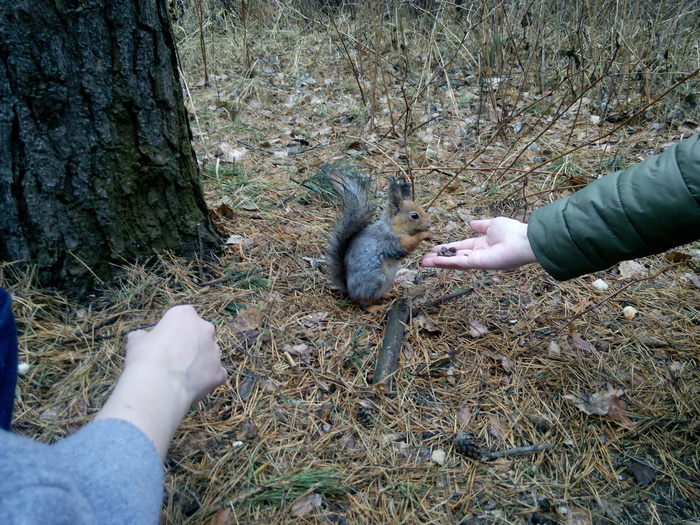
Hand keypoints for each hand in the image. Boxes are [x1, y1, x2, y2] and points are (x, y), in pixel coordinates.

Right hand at [95, 305, 226, 458]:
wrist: (158, 387)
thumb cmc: (145, 359)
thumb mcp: (136, 341)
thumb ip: (142, 336)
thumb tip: (139, 337)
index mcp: (185, 315)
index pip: (181, 318)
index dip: (171, 331)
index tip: (162, 343)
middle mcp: (205, 329)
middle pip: (198, 334)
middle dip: (189, 344)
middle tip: (172, 359)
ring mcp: (215, 351)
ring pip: (208, 353)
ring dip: (198, 361)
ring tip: (180, 376)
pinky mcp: (220, 372)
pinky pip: (215, 373)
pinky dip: (206, 379)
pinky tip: (191, 386)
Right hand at [421, 217, 537, 270]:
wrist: (524, 240)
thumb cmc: (512, 231)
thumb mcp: (493, 224)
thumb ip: (481, 225)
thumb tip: (471, 223)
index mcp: (481, 245)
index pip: (460, 247)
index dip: (447, 248)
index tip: (433, 248)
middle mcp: (477, 254)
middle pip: (454, 257)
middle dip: (438, 258)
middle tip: (424, 260)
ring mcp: (477, 261)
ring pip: (453, 262)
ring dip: (438, 262)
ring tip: (423, 263)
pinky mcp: (478, 264)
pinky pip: (459, 263)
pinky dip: (446, 262)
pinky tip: (434, 261)